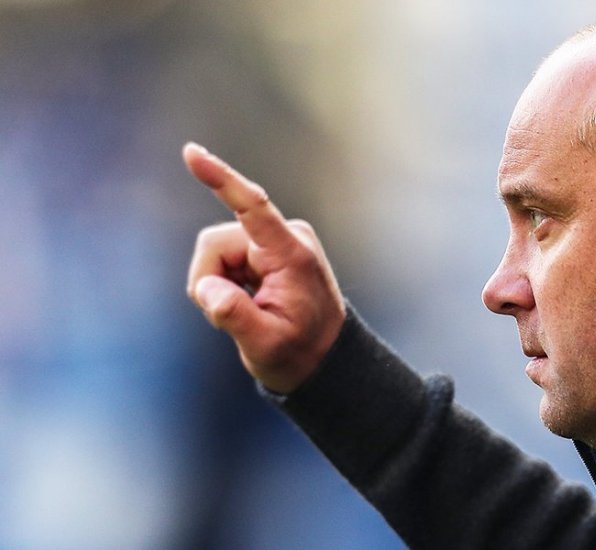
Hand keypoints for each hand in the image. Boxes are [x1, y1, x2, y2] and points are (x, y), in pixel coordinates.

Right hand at [183, 142, 345, 392]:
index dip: (222, 179)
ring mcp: (274, 242)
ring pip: (213, 253)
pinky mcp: (264, 248)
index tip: (191, 153)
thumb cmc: (300, 354)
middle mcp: (285, 237)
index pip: (253, 207)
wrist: (322, 357)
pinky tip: (248, 301)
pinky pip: (222, 259)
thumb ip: (235, 316)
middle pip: (214, 244)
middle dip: (210, 282)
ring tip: (247, 311)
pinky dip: (224, 285)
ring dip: (217, 286)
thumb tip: (208, 291)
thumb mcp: (266, 345)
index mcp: (292, 253)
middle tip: (231, 317)